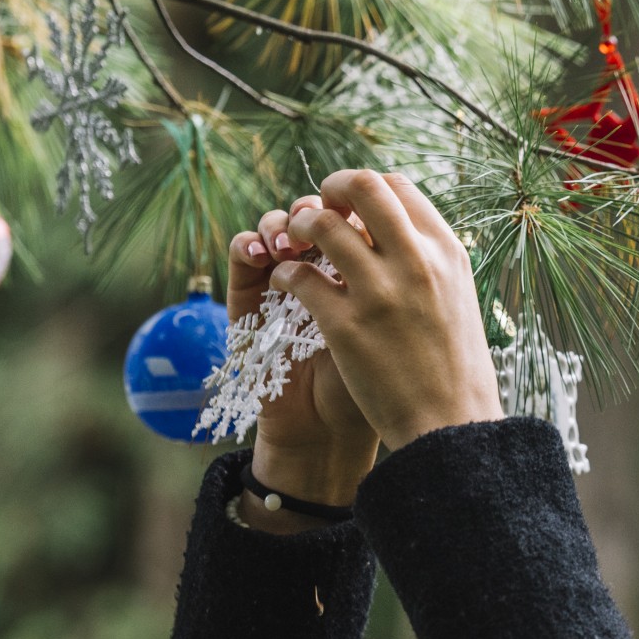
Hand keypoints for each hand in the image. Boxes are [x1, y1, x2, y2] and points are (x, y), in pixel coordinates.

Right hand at [229, 208, 377, 513]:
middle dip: (323, 202)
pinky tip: (263, 253)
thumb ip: (390, 273)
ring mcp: (286, 279)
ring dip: (286, 220)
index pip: (361, 210)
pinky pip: (243, 252)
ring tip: (294, 240)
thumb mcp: (395, 322)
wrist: (334, 436)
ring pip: (281, 221)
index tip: (370, 219)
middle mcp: (326, 266)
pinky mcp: (250, 298)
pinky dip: (250, 243)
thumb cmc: (379, 384)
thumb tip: (385, 219)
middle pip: (320, 206)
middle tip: (328, 219)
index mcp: (368, 267)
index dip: (361, 203)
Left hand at [266, 169, 503, 450]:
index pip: (397, 186)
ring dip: (298, 226)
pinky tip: (286, 283)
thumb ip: (429, 258)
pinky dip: (285, 273)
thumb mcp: (456, 297)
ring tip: (291, 243)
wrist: (450, 426)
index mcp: (446, 251)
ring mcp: (380, 293)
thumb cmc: (453, 366)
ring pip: (322, 225)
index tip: (348, 205)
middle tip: (316, 209)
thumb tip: (398, 225)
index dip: (363, 187)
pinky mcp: (346, 327)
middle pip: (362, 186)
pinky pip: (299, 276)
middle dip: (329, 188)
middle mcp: (416, 262)